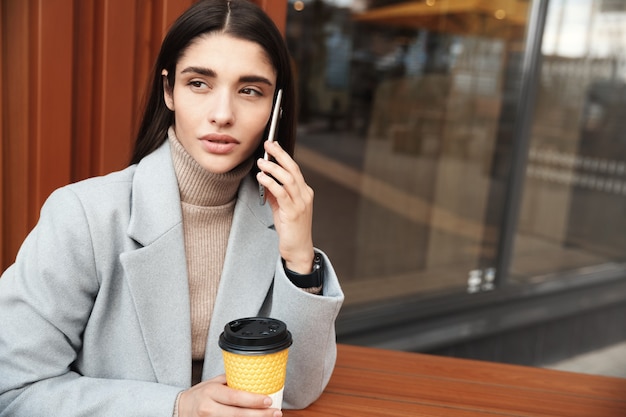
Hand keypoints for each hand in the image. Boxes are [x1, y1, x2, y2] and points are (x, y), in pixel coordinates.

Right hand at [177, 375, 281, 416]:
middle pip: (238, 414)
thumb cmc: (199, 394)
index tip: (268, 400)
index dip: (253, 400)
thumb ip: (231, 381)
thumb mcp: (213, 383)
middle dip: (259, 415)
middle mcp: (209, 408)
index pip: (235, 397)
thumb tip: (254, 378)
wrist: (180, 409)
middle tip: (275, 412)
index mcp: (211, 392)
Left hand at [257, 140, 314, 272]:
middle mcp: (305, 195)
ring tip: (261, 162)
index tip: (274, 145)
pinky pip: (281, 193)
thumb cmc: (291, 229)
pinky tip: (262, 177)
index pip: (294, 169)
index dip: (284, 156)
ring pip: (288, 178)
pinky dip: (271, 182)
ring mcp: (301, 203)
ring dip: (273, 168)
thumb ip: (275, 193)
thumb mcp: (282, 207)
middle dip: (280, 155)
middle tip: (268, 144)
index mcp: (304, 192)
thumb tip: (265, 178)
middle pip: (293, 169)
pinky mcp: (293, 212)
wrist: (298, 249)